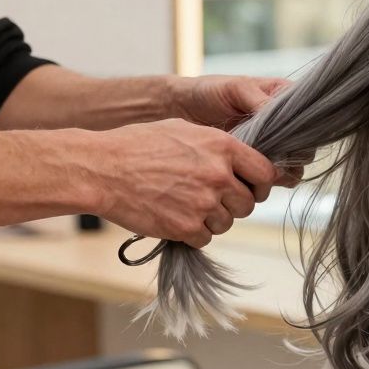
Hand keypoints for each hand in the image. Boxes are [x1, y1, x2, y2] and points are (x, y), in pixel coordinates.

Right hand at [89, 118, 278, 248]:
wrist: (102, 169)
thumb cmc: (138, 145)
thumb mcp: (184, 130)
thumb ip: (217, 146)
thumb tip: (242, 159)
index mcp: (223, 147)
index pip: (265, 172)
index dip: (260, 183)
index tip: (252, 187)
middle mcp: (219, 175)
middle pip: (248, 203)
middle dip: (234, 204)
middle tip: (212, 199)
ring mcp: (204, 203)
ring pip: (227, 223)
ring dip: (212, 219)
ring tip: (186, 205)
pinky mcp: (186, 228)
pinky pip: (205, 239)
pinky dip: (193, 233)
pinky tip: (174, 217)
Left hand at [170, 75, 302, 186]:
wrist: (182, 110)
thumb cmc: (210, 91)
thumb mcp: (237, 89)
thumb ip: (260, 102)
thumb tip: (280, 116)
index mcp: (286, 99)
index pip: (310, 122)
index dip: (301, 135)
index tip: (284, 141)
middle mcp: (285, 125)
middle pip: (304, 150)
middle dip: (289, 157)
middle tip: (269, 159)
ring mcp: (272, 146)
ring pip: (291, 168)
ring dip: (278, 173)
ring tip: (257, 168)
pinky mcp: (257, 164)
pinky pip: (271, 178)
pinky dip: (264, 181)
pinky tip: (250, 176)